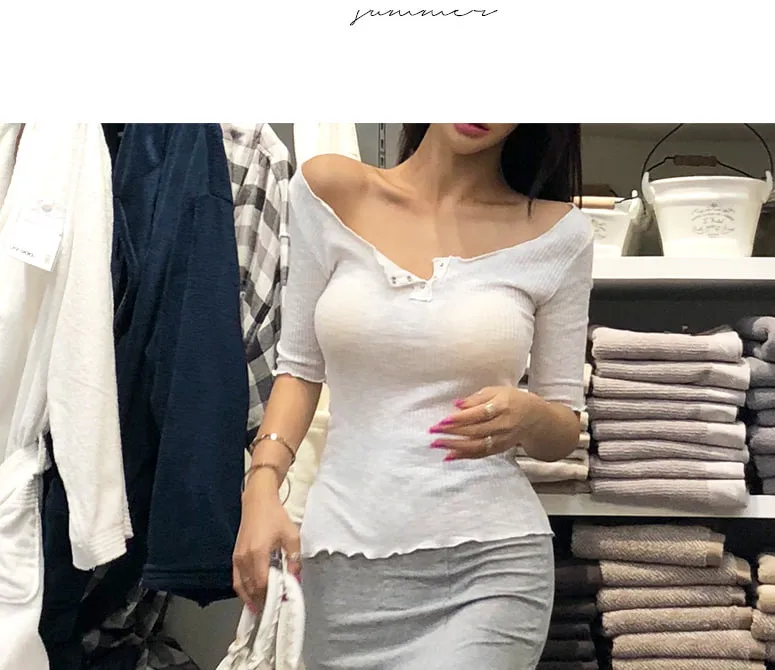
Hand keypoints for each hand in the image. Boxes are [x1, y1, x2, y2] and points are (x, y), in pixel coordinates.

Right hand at [232, 480, 300, 611]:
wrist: (257, 501)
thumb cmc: (275, 516)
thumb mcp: (291, 535)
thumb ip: (294, 559)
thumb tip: (295, 579)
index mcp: (258, 553)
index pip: (263, 583)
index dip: (271, 595)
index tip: (282, 602)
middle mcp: (244, 558)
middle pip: (251, 588)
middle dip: (263, 600)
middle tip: (274, 610)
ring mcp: (237, 558)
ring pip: (242, 586)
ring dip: (252, 598)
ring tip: (263, 608)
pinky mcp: (234, 557)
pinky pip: (237, 579)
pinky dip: (243, 591)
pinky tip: (251, 598)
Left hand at [428, 386, 534, 460]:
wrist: (535, 419)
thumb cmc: (512, 401)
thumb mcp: (497, 391)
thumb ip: (476, 398)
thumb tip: (457, 404)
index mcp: (502, 406)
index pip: (479, 413)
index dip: (461, 418)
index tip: (444, 420)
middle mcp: (503, 425)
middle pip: (476, 430)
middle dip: (453, 432)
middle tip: (434, 431)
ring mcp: (502, 439)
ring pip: (477, 445)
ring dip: (455, 446)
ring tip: (437, 444)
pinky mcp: (499, 449)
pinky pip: (480, 454)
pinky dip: (464, 456)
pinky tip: (449, 456)